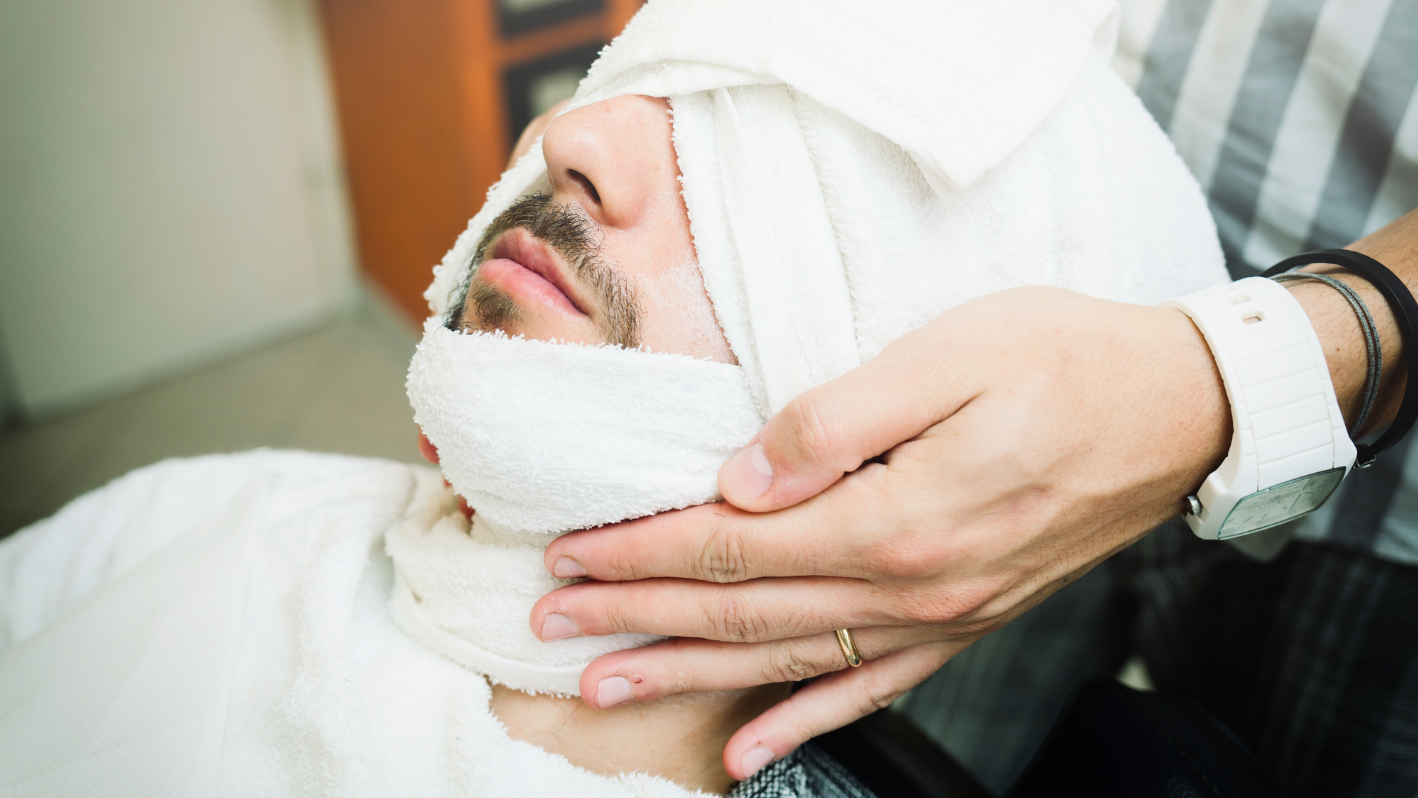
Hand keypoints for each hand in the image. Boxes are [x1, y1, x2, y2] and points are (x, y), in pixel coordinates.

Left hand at [530, 286, 1232, 778]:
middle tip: (553, 629)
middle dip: (637, 617)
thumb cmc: (1062, 358)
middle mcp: (912, 584)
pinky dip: (803, 723)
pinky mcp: (965, 620)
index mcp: (895, 514)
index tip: (571, 558)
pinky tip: (751, 751)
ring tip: (609, 690)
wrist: (1176, 408)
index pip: (733, 544)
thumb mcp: (948, 354)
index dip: (644, 551)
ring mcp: (941, 615)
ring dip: (691, 675)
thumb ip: (836, 419)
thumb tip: (743, 476)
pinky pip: (871, 688)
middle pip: (743, 610)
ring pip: (789, 660)